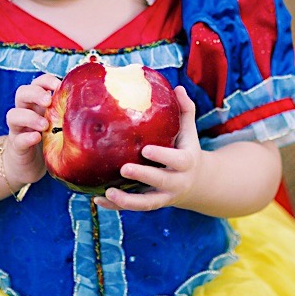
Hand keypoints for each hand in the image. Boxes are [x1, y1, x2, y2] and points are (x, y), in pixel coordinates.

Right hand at [3, 73, 60, 186]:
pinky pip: (17, 139)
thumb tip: (95, 104)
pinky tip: (36, 138)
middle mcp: (25, 111)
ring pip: (13, 114)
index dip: (46, 81)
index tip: (58, 85)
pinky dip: (26, 138)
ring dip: (29, 117)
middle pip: (21, 93)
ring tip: (45, 125)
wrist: (28, 164)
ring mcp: (18, 129)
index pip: (37, 83)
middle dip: (35, 93)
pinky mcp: (16, 146)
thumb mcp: (59, 123)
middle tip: (48, 101)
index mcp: (37, 103)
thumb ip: (68, 113)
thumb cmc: (48, 139)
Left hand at [94, 86, 201, 211]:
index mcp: (186, 162)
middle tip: (124, 168)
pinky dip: (116, 206)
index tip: (145, 149)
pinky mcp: (150, 203)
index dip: (162, 156)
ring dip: (127, 200)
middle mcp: (176, 182)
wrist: (196, 181)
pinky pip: (133, 208)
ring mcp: (163, 196)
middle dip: (143, 176)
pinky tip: (98, 199)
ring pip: (146, 203)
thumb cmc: (185, 147)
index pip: (177, 160)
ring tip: (108, 192)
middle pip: (161, 182)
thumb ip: (185, 110)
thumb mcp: (189, 131)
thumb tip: (177, 88)